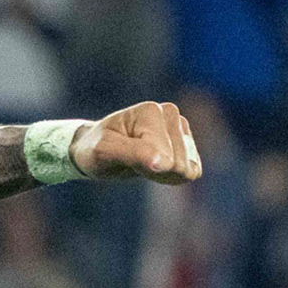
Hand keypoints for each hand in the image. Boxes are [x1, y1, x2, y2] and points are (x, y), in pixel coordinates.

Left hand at [72, 102, 200, 184]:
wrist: (95, 148)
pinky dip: (173, 177)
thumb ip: (134, 154)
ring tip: (140, 163)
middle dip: (154, 171)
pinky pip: (192, 170)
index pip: (161, 155)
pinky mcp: (186, 141)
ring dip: (162, 175)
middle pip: (177, 162)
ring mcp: (181, 126)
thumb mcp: (105, 152)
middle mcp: (170, 113)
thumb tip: (166, 163)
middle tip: (130, 162)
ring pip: (186, 168)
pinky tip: (156, 167)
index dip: (143, 167)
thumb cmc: (95, 149)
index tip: (121, 158)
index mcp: (150, 110)